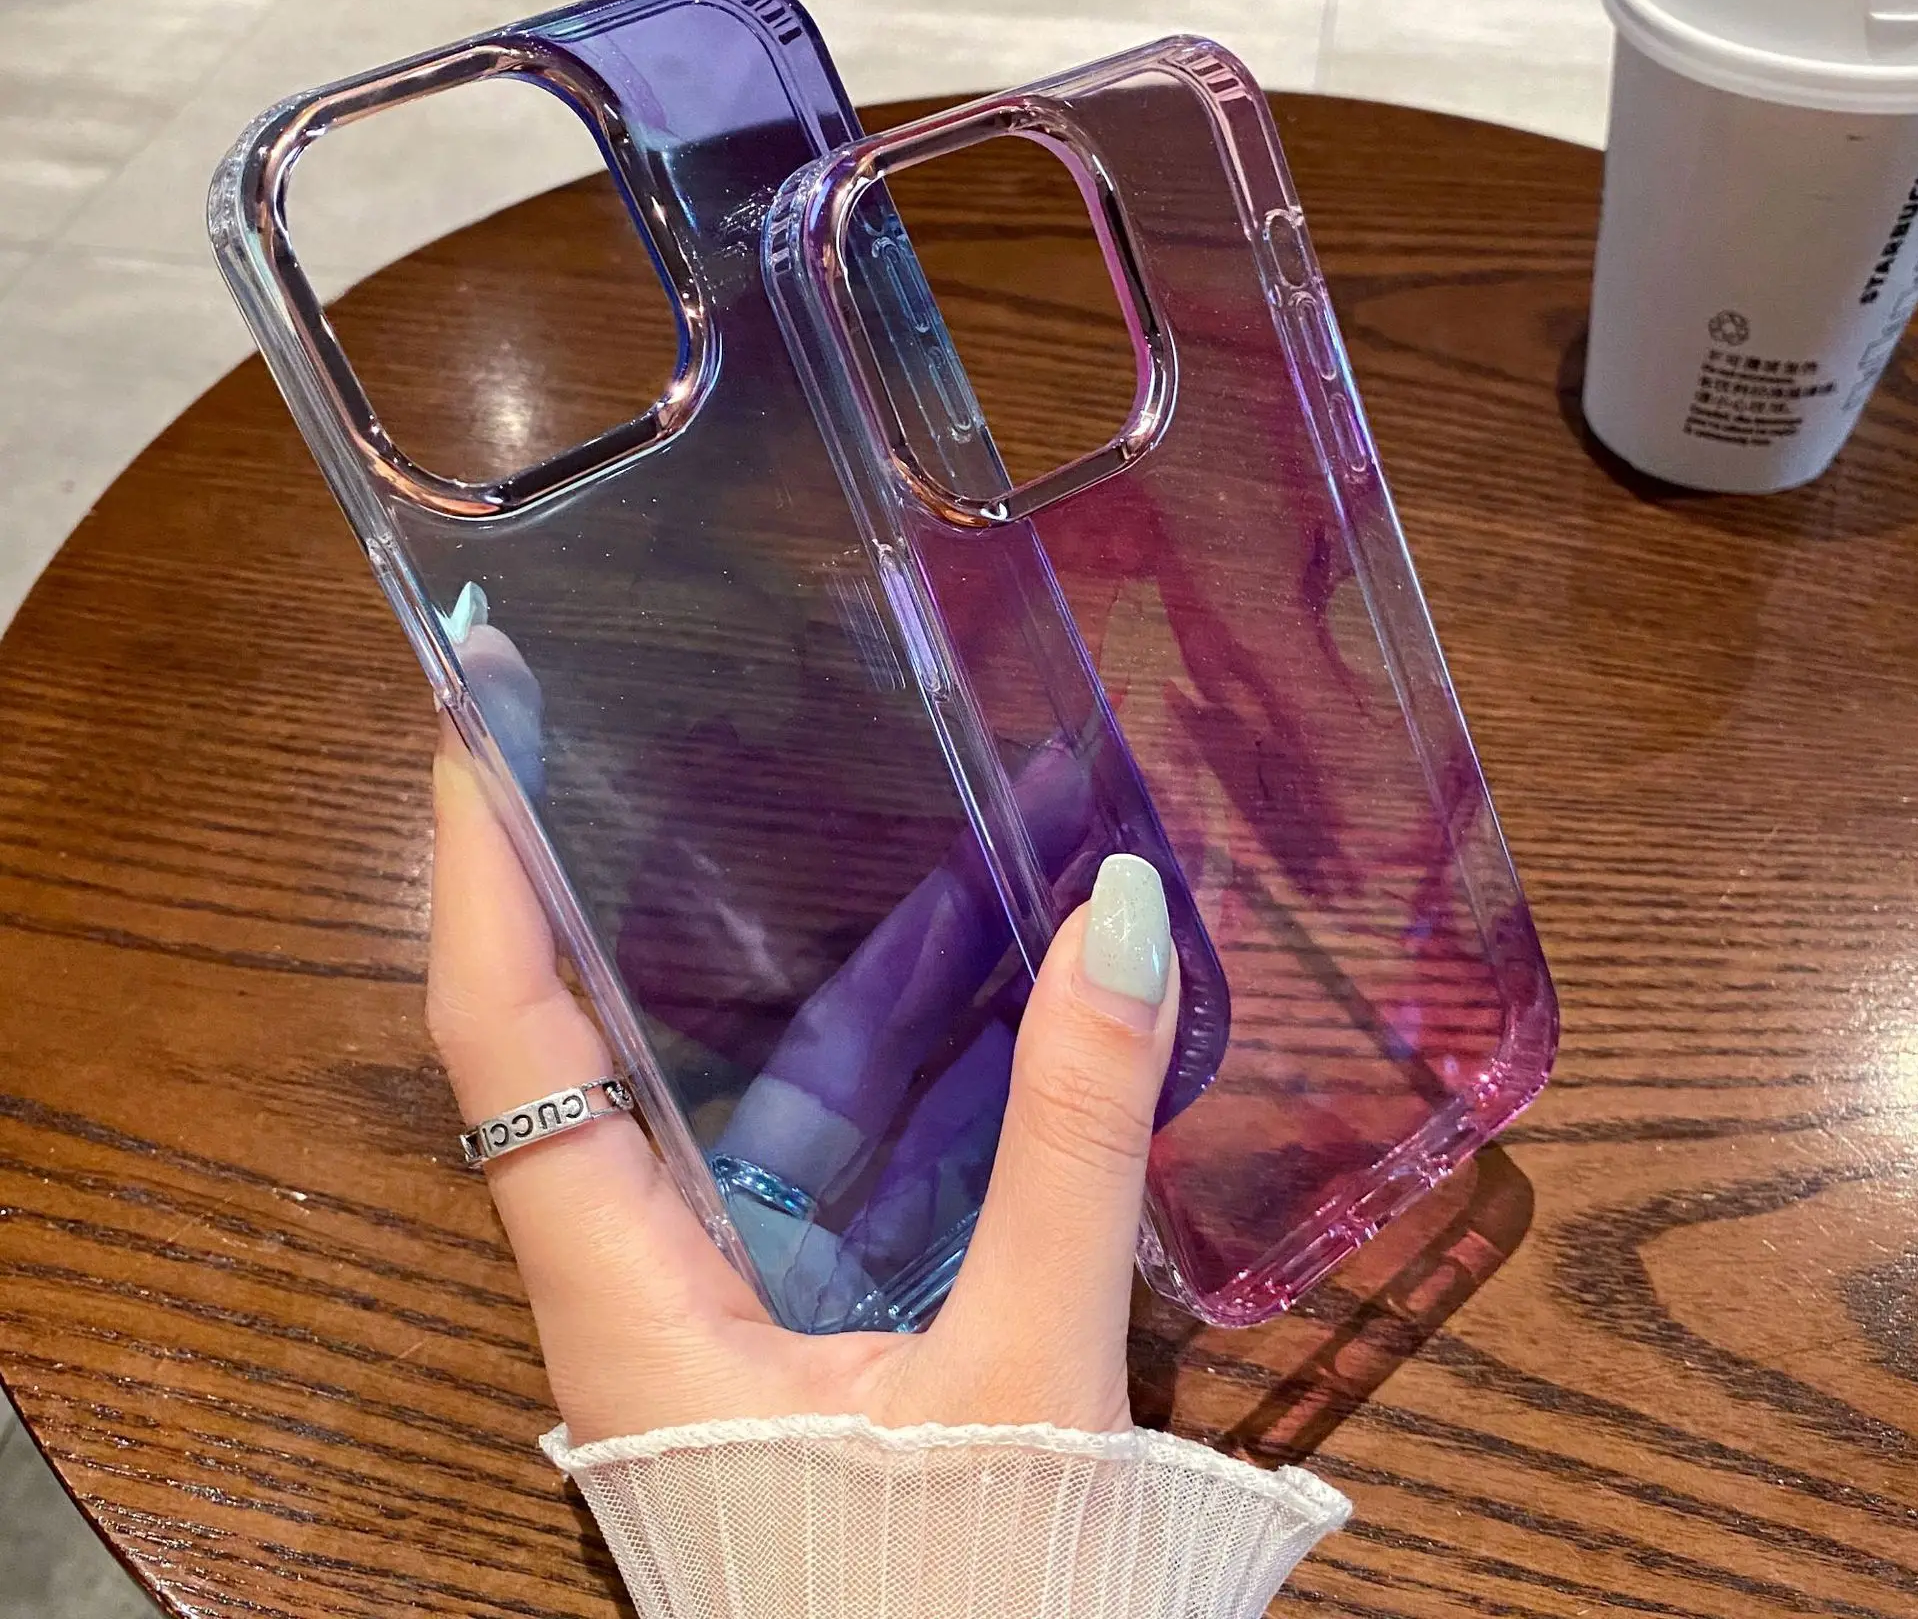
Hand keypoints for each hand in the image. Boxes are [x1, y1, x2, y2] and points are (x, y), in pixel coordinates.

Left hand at [427, 717, 1180, 1442]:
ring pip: (721, 1084)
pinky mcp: (781, 1323)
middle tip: (654, 706)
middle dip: (613, 858)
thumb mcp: (1022, 1376)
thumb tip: (1124, 914)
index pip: (497, 1027)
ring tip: (880, 804)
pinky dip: (877, 1056)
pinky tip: (969, 979)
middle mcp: (628, 1273)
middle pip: (581, 1024)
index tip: (475, 705)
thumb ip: (1072, 1143)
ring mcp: (706, 1296)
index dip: (479, 855)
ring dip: (796, 951)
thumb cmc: (950, 1598)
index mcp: (620, 1287)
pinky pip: (804, 1154)